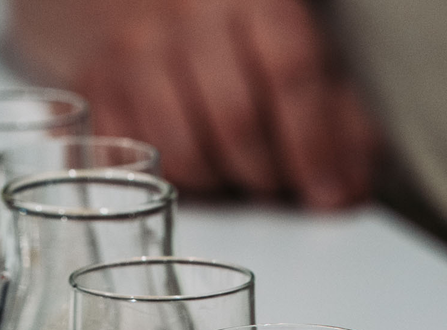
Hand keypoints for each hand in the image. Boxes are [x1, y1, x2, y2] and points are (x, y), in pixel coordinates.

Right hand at [3, 0, 380, 207]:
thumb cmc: (224, 14)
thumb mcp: (289, 31)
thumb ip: (333, 96)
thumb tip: (355, 178)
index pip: (291, 69)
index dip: (317, 141)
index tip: (335, 194)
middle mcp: (182, 10)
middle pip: (237, 119)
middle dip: (271, 172)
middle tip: (284, 186)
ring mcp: (130, 51)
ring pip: (184, 151)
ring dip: (221, 183)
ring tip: (238, 174)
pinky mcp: (92, 89)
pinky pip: (136, 165)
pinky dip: (169, 181)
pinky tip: (193, 169)